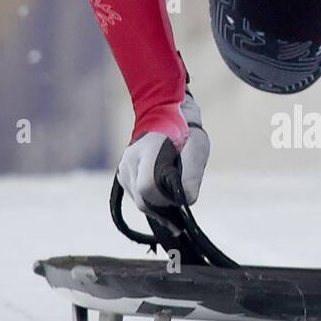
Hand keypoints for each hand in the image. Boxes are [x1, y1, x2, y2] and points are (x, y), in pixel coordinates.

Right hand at [118, 92, 209, 211]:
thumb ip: (192, 174)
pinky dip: (151, 199)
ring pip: (140, 202)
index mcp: (147, 151)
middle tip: (179, 194)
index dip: (165, 198)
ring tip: (171, 188)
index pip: (147, 187)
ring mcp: (124, 169)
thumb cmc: (184, 132)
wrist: (163, 115)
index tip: (179, 195)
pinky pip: (137, 197)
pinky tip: (162, 189)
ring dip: (158, 203)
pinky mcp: (122, 176)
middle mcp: (130, 161)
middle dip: (164, 205)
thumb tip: (187, 200)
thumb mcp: (197, 147)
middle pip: (143, 200)